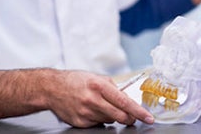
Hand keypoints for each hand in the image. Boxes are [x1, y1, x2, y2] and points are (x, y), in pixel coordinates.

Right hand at [0, 68, 153, 127]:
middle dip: (129, 118)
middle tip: (131, 116)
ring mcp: (85, 113)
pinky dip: (100, 119)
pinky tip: (92, 110)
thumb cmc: (76, 80)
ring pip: (110, 120)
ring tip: (102, 106)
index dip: (138, 112)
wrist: (52, 88)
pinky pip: (98, 124)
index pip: (124, 102)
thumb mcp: (97, 77)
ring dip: (112, 116)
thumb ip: (113, 88)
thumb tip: (128, 99)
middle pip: (120, 116)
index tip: (148, 118)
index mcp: (99, 86)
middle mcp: (92, 100)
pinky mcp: (80, 123)